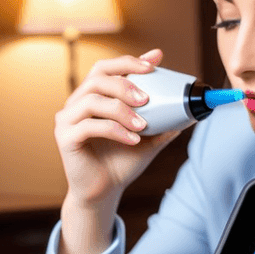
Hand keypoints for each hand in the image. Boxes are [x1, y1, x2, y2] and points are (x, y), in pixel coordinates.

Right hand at [54, 49, 179, 209]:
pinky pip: (89, 126)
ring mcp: (67, 119)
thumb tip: (190, 113)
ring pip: (92, 100)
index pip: (107, 68)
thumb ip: (162, 123)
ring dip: (121, 110)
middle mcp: (76, 103)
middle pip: (97, 77)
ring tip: (142, 125)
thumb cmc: (122, 162)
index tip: (154, 62)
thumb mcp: (147, 139)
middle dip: (125, 83)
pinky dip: (115, 130)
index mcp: (94, 96)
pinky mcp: (64, 138)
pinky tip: (133, 141)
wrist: (104, 192)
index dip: (129, 61)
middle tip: (146, 98)